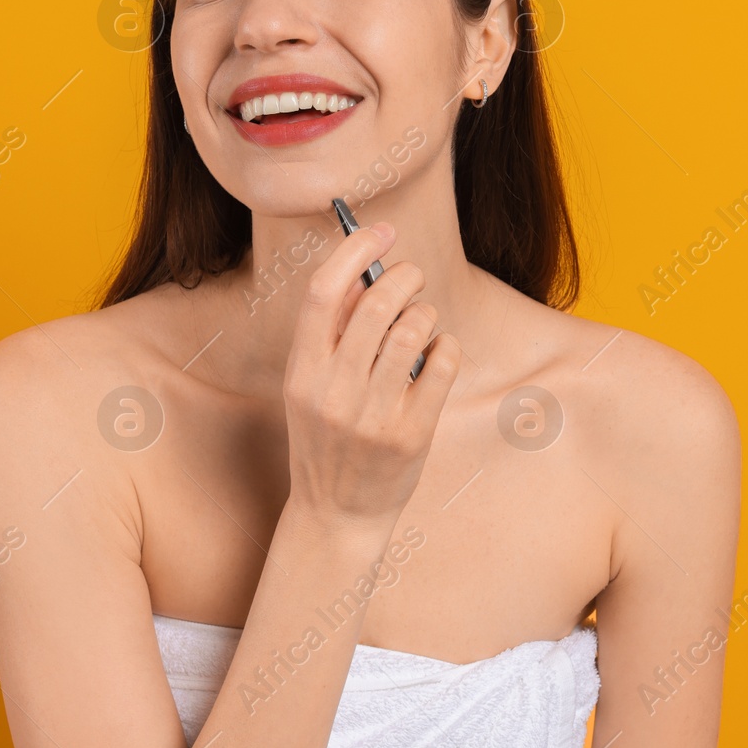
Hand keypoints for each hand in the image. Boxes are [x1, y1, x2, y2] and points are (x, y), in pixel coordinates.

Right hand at [280, 222, 461, 533]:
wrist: (336, 516)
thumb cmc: (327, 439)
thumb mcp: (310, 387)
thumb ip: (332, 335)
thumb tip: (368, 272)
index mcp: (301, 372)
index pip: (322, 292)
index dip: (354, 250)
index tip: (380, 231)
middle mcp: (333, 391)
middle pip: (376, 303)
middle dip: (404, 276)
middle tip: (413, 276)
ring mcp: (372, 415)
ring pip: (413, 330)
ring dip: (426, 312)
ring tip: (423, 322)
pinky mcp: (411, 434)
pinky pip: (440, 364)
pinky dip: (447, 346)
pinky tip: (439, 351)